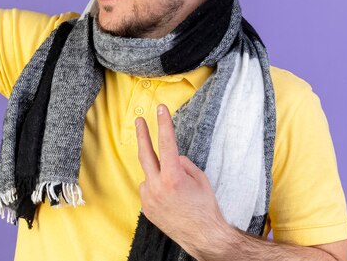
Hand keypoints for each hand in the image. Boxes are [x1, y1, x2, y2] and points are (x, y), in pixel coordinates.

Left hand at [135, 104, 228, 249]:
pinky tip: (170, 199)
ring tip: (176, 188)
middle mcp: (157, 187)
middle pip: (145, 153)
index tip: (161, 109)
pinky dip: (157, 187)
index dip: (163, 124)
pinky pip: (148, 189)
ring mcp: (149, 198)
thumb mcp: (200, 179)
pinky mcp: (146, 208)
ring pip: (149, 174)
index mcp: (173, 177)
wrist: (203, 237)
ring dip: (159, 173)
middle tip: (140, 120)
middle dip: (142, 134)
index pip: (166, 143)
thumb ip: (183, 163)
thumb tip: (172, 157)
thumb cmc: (205, 207)